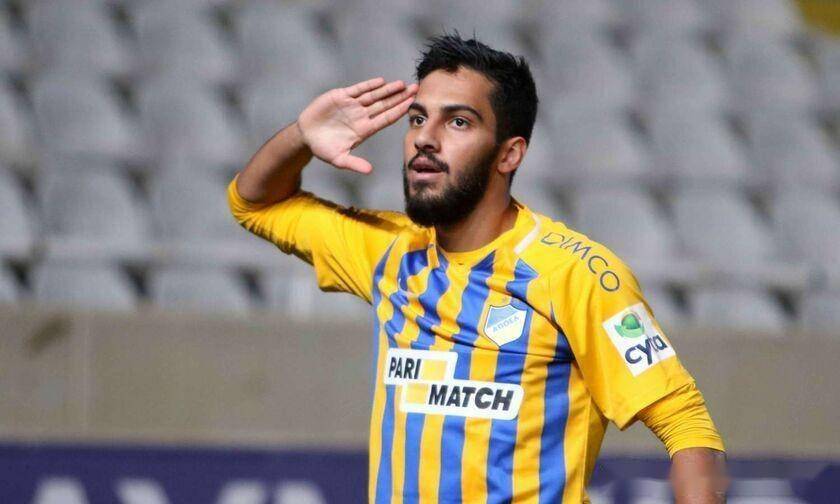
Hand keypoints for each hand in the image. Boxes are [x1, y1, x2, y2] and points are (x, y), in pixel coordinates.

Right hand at [297, 77, 418, 173]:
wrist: (306, 135)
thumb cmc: (323, 148)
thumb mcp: (338, 158)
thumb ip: (353, 164)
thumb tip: (369, 171)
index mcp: (364, 130)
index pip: (386, 119)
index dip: (399, 111)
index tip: (412, 105)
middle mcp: (362, 116)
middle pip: (385, 105)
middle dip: (399, 97)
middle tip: (415, 88)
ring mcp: (352, 105)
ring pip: (374, 96)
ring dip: (387, 90)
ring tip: (401, 84)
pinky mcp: (341, 96)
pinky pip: (358, 89)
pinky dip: (369, 85)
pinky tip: (381, 82)